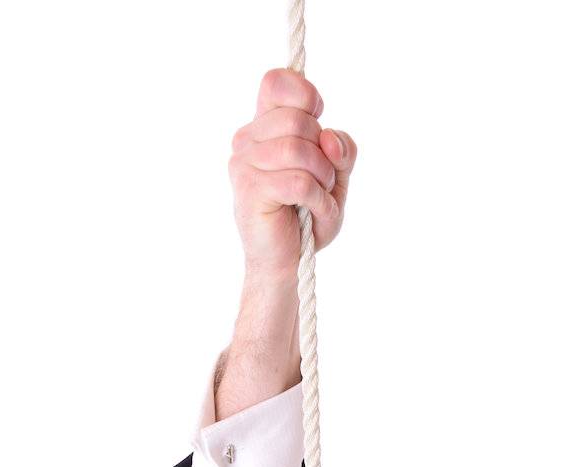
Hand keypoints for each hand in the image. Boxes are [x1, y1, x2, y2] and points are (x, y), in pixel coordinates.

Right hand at [228, 67, 357, 279]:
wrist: (286, 266)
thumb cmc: (306, 218)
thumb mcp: (335, 177)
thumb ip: (341, 150)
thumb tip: (330, 138)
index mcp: (264, 127)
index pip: (277, 81)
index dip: (306, 95)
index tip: (318, 123)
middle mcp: (248, 140)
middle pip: (298, 118)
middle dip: (325, 154)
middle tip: (322, 182)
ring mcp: (244, 164)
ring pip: (299, 149)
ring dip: (324, 179)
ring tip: (319, 199)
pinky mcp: (250, 190)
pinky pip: (298, 181)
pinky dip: (318, 200)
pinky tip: (314, 213)